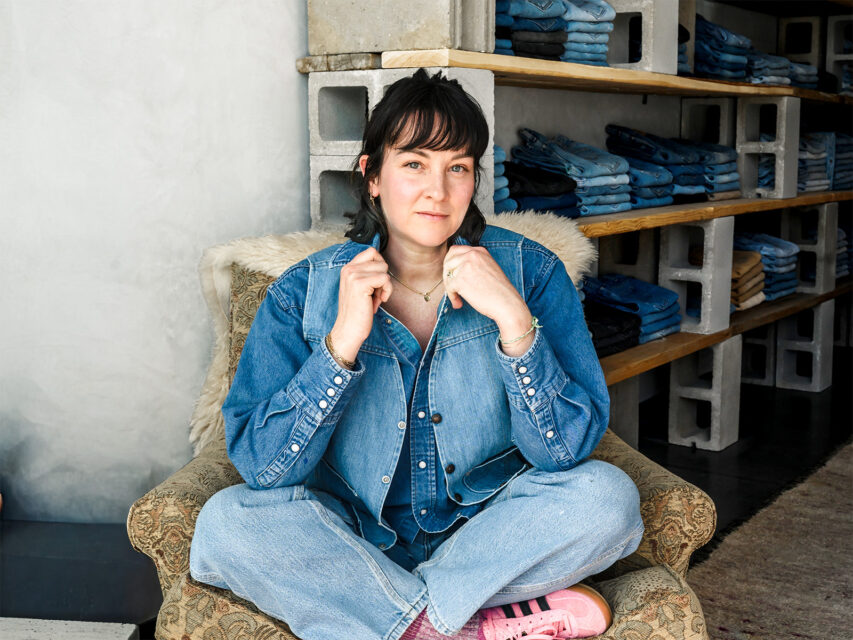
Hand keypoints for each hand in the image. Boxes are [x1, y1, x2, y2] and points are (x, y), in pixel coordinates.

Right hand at [329, 247, 391, 361]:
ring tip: (374, 299)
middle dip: (382, 278)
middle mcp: (348, 269)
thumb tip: (383, 263)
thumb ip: (367, 273)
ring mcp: (353, 275)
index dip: (380, 266)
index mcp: (347, 268)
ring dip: (384, 286)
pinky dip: (386, 291)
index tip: (376, 282)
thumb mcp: (360, 288)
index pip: (371, 252)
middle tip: (375, 293)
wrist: (348, 330)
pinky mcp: (360, 284)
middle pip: (380, 260)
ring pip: (384, 269)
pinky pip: (385, 279)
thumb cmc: (357, 312)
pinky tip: (378, 302)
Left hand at [442, 246, 532, 341]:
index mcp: (480, 251)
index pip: (456, 250)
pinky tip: (459, 304)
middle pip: (448, 260)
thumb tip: (455, 269)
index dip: (451, 264)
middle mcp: (472, 255)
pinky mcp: (460, 279)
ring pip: (447, 274)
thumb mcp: (489, 269)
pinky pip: (448, 287)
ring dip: (450, 287)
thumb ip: (475, 265)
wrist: (507, 303)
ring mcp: (466, 266)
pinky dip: (452, 297)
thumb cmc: (500, 291)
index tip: (452, 275)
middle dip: (447, 274)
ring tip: (457, 298)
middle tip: (451, 287)